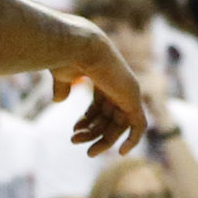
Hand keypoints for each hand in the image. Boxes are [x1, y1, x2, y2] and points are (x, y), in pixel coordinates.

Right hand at [53, 25, 148, 155]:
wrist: (80, 45)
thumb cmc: (68, 55)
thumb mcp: (64, 74)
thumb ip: (63, 87)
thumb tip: (58, 101)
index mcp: (104, 78)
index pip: (101, 107)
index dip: (88, 121)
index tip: (74, 130)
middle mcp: (118, 85)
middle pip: (109, 118)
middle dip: (92, 133)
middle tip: (75, 142)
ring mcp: (127, 91)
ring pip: (119, 126)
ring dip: (102, 140)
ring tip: (85, 149)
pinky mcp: (133, 98)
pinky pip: (139, 126)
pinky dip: (133, 140)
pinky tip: (121, 152)